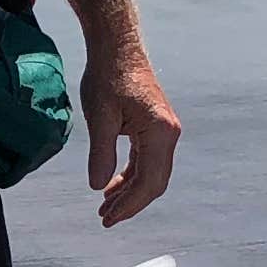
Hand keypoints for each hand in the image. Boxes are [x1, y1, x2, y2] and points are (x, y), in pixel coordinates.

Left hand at [82, 46, 179, 225]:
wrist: (118, 47)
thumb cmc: (109, 75)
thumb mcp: (99, 117)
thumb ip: (101, 154)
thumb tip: (98, 186)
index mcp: (159, 132)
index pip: (149, 181)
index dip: (130, 205)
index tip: (109, 218)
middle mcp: (168, 134)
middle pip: (154, 182)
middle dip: (130, 203)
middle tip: (105, 219)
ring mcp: (164, 131)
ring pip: (151, 173)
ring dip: (129, 192)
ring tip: (106, 207)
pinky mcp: (155, 128)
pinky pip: (146, 160)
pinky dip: (130, 176)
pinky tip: (111, 186)